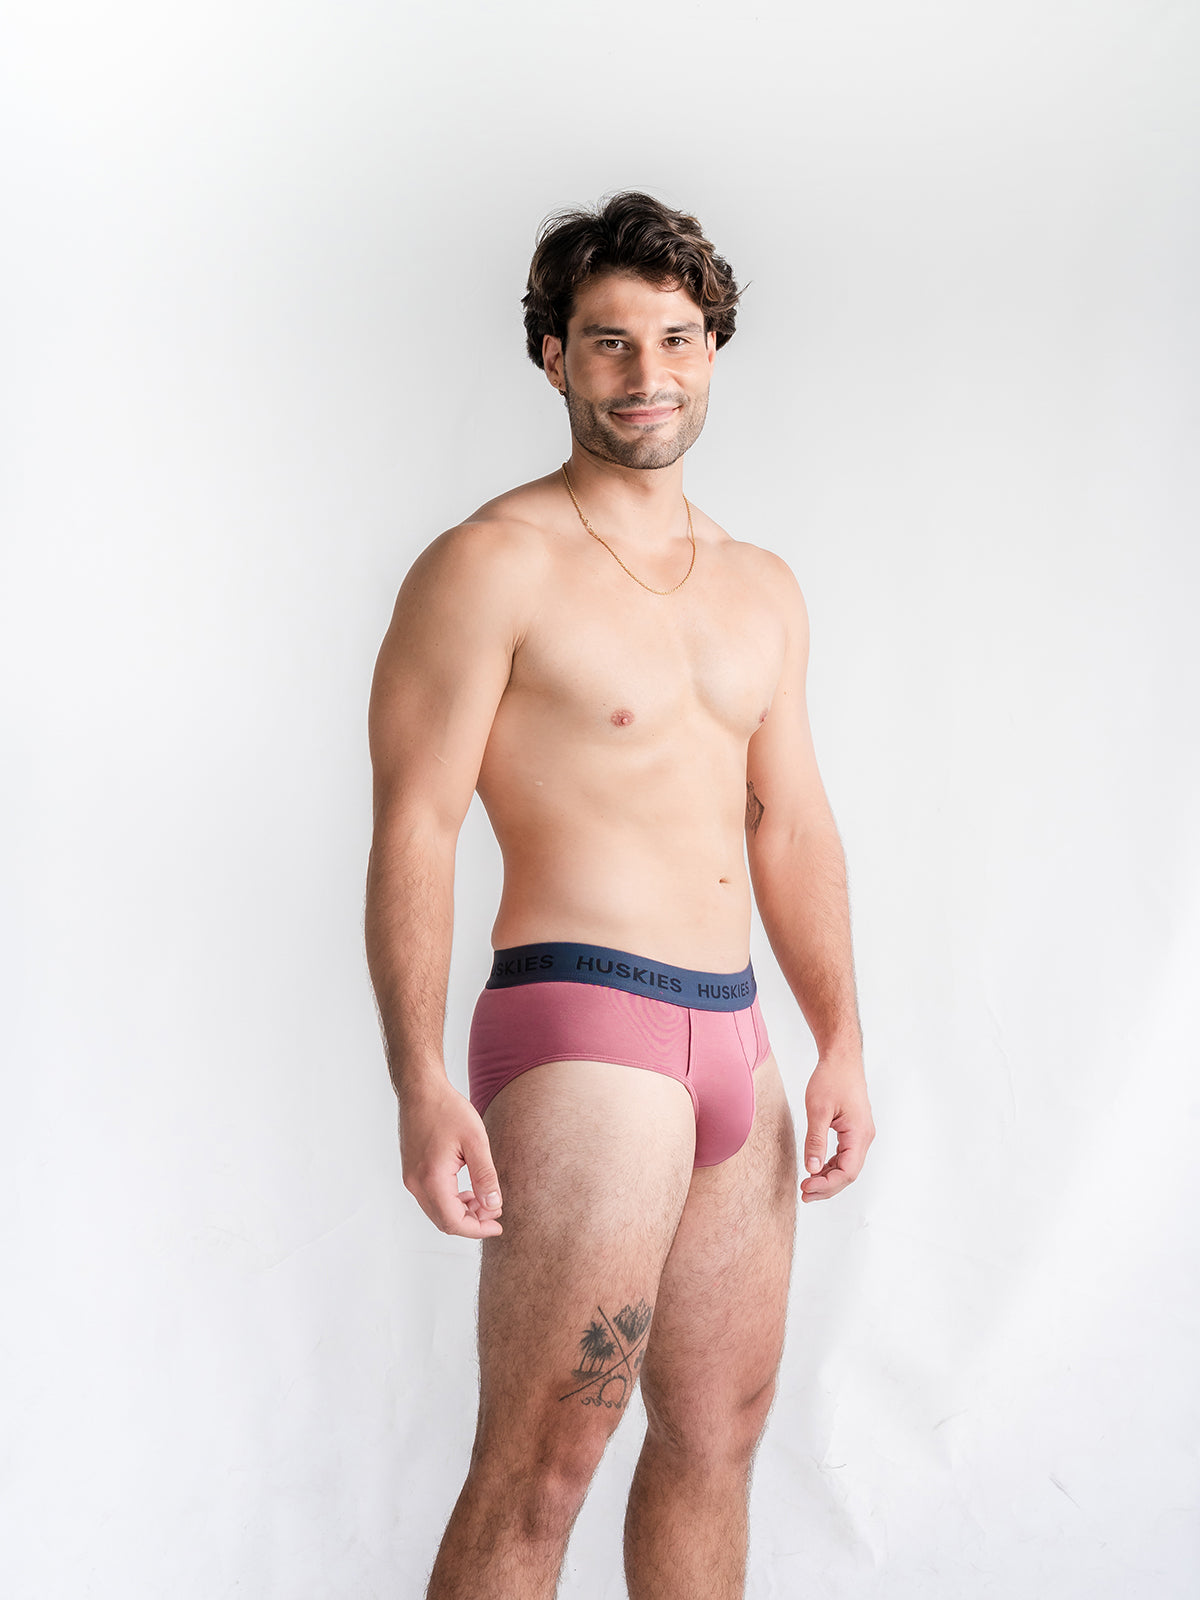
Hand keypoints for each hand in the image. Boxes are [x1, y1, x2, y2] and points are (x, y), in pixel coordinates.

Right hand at [398, 1078, 503, 1237]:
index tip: (498, 1225)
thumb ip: (485, 1176)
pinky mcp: (411, 1172)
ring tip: (483, 1200)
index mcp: (432, 1178)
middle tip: (494, 1212)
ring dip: (460, 1212)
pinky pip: (430, 1199)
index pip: (454, 1221)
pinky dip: (449, 1202)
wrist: (421, 1090)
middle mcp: (416, 1183)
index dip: (478, 1229)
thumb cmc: (447, 1110)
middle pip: (443, 1221)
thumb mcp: (475, 1141)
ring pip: (436, 1212)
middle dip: (471, 1222)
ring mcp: (410, 1178)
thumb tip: (493, 1206)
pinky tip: (466, 1191)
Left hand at [801, 1048, 874, 1202]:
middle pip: (849, 1173)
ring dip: (829, 1178)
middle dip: (827, 1187)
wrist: (841, 1059)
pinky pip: (845, 1155)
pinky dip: (831, 1165)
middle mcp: (864, 1137)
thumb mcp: (818, 1110)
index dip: (827, 1184)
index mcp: (859, 1134)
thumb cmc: (831, 1079)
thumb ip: (815, 1140)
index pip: (847, 1171)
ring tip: (808, 1186)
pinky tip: (816, 1169)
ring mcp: (861, 1134)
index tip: (806, 1186)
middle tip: (804, 1194)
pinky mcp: (854, 1130)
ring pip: (847, 1166)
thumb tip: (812, 1168)